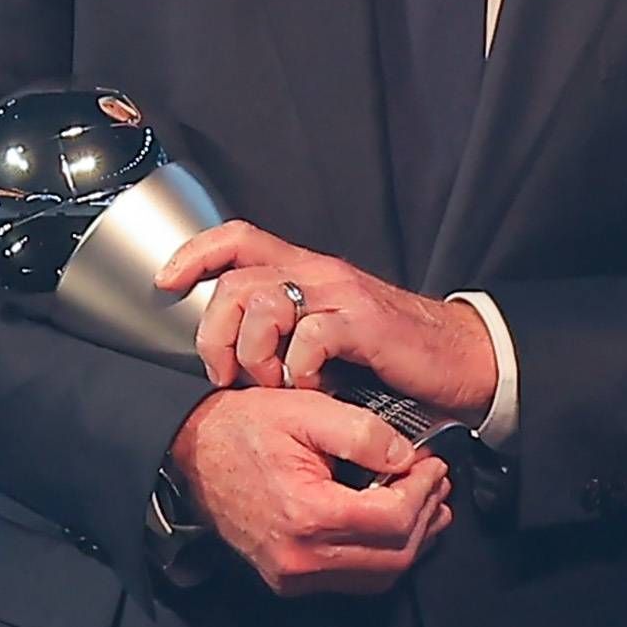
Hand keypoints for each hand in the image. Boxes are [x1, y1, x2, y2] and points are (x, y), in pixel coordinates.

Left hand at [156, 223, 497, 414]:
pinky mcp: (364, 323)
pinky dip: (297, 370)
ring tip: (273, 385)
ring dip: (255, 355)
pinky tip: (309, 388)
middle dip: (214, 334)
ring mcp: (342, 295)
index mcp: (307, 269)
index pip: (237, 238)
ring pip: (264, 306)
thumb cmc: (392, 352)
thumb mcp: (329, 330)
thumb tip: (230, 349)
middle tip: (225, 374)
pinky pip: (308, 338)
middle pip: (235, 283)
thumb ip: (286, 327)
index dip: (195, 254)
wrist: (460, 359)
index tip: (167, 282)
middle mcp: (320, 272)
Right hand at [168, 388, 452, 596]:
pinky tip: (392, 526)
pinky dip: (382, 556)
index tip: (434, 465)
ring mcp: (292, 575)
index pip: (393, 520)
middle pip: (394, 557)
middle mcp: (300, 557)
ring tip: (425, 505)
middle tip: (437, 483)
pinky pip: (353, 580)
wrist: (191, 453)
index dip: (424, 492)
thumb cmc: (241, 429)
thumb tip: (407, 457)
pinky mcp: (289, 579)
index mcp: (306, 514)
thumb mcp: (306, 410)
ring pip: (379, 577)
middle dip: (426, 518)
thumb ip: (363, 432)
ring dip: (411, 543)